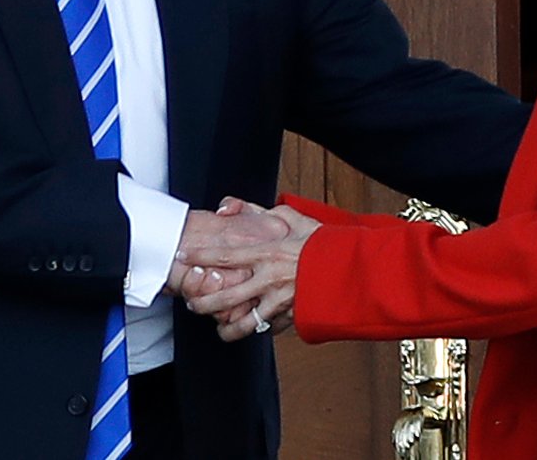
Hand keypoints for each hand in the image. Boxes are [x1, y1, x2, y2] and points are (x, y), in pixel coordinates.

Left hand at [179, 204, 319, 340]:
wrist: (355, 270)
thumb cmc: (325, 242)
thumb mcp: (295, 218)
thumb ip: (263, 212)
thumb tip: (234, 206)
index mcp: (268, 253)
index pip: (223, 256)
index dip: (198, 258)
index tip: (182, 258)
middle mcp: (269, 280)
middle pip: (224, 297)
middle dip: (202, 303)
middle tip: (192, 302)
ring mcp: (280, 303)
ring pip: (243, 324)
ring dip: (227, 329)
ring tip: (220, 329)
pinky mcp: (293, 318)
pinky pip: (270, 328)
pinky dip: (261, 329)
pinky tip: (254, 327)